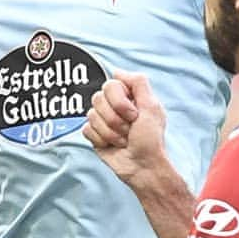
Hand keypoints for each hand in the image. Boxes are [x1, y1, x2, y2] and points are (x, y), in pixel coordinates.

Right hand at [82, 71, 167, 186]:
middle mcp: (113, 105)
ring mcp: (102, 120)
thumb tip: (118, 71)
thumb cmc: (150, 140)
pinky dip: (101, 139)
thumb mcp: (152, 107)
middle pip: (97, 99)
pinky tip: (112, 144)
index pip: (110, 85)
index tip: (134, 114)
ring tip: (123, 139)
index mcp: (128, 96)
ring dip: (110, 132)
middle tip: (129, 128)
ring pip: (91, 116)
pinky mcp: (94, 134)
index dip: (120, 101)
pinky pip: (86, 129)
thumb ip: (138, 83)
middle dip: (115, 119)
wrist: (141, 165)